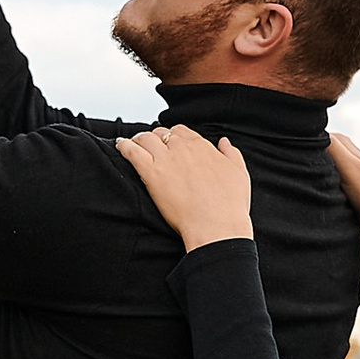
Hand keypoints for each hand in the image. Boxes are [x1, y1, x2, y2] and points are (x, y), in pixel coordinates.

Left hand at [115, 124, 253, 247]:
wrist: (216, 227)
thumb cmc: (230, 206)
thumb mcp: (239, 174)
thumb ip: (231, 154)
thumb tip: (224, 142)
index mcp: (203, 146)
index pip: (182, 131)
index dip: (174, 136)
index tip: (169, 144)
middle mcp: (183, 148)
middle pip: (162, 133)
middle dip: (156, 138)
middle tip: (150, 146)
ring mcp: (165, 159)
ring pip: (145, 138)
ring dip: (138, 139)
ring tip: (133, 144)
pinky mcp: (151, 173)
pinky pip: (131, 151)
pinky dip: (123, 146)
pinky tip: (120, 146)